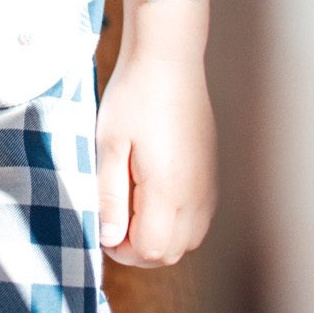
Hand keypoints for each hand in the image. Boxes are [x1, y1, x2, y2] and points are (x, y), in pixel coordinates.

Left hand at [94, 0, 216, 267]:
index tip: (102, 226)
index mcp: (169, 189)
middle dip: (139, 249)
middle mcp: (196, 194)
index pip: (151, 250)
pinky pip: (199, 218)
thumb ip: (109, 196)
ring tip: (130, 208)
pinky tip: (152, 196)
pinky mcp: (211, 173)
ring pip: (189, 239)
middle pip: (172, 252)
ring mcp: (208, 185)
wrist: (168, 60)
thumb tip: (109, 239)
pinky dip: (177, 222)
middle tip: (112, 220)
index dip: (122, 249)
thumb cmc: (133, 96)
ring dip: (160, 238)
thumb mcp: (109, 144)